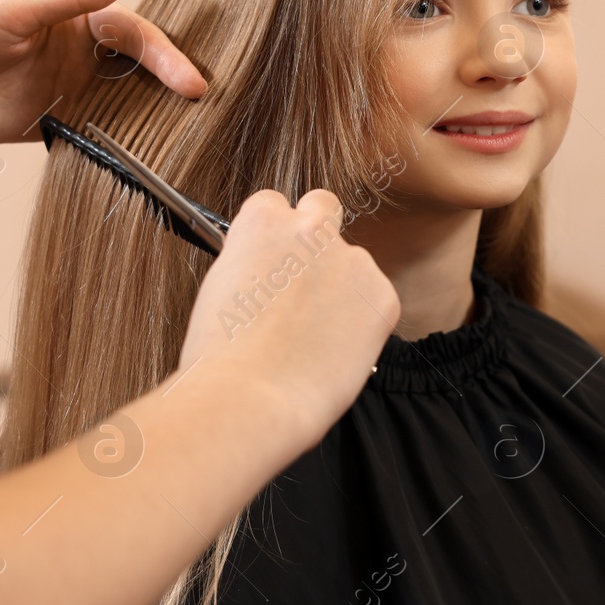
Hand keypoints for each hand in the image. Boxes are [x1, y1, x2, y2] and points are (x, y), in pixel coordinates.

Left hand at [0, 0, 205, 149]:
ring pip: (125, 104)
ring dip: (154, 118)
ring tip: (190, 138)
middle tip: (205, 109)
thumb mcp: (15, 10)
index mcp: (71, 19)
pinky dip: (122, 145)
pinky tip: (146, 159)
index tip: (190, 83)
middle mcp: (76, 54)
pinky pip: (98, 136)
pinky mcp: (51, 127)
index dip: (164, 56)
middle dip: (172, 85)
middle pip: (138, 69)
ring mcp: (66, 93)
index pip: (133, 33)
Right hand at [178, 189, 400, 446]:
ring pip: (353, 264)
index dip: (275, 239)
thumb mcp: (222, 286)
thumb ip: (255, 264)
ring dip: (341, 289)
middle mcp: (311, 228)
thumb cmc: (221, 357)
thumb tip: (271, 273)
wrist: (249, 399)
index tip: (272, 264)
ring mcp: (352, 260)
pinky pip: (375, 301)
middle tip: (305, 283)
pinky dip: (363, 323)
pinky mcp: (383, 297)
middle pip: (323, 209)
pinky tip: (333, 352)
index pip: (276, 205)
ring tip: (314, 339)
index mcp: (264, 220)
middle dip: (317, 236)